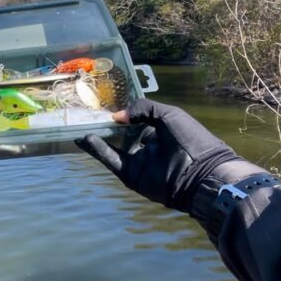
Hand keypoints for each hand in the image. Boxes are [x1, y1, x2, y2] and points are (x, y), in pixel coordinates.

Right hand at [75, 99, 243, 211]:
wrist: (201, 174)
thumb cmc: (189, 140)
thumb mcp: (168, 115)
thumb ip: (142, 108)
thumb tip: (118, 116)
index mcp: (159, 131)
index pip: (134, 121)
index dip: (121, 113)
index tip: (103, 105)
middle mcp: (146, 146)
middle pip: (120, 135)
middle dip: (104, 126)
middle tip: (85, 115)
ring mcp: (137, 162)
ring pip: (112, 148)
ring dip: (96, 138)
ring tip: (79, 126)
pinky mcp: (130, 176)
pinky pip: (112, 161)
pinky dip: (98, 151)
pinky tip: (86, 139)